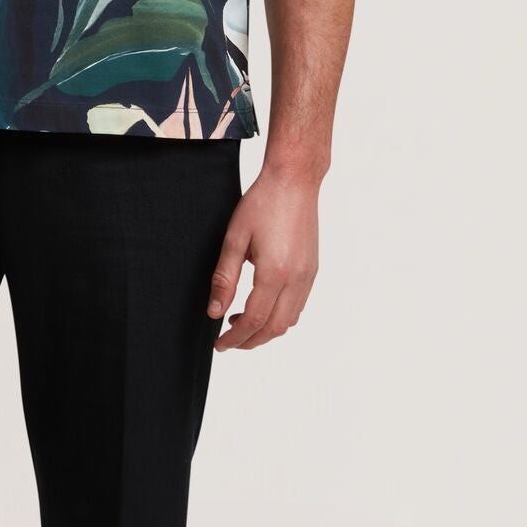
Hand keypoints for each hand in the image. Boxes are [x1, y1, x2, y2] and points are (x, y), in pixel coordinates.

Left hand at [206, 165, 320, 349]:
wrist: (294, 181)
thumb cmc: (262, 203)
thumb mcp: (234, 239)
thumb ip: (225, 278)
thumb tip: (214, 312)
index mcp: (275, 273)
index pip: (253, 320)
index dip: (234, 338)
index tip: (219, 344)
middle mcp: (297, 279)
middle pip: (274, 328)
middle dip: (250, 341)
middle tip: (228, 341)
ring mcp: (308, 275)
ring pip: (289, 321)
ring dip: (266, 330)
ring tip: (240, 322)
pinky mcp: (312, 269)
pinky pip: (298, 305)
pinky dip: (280, 316)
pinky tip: (262, 305)